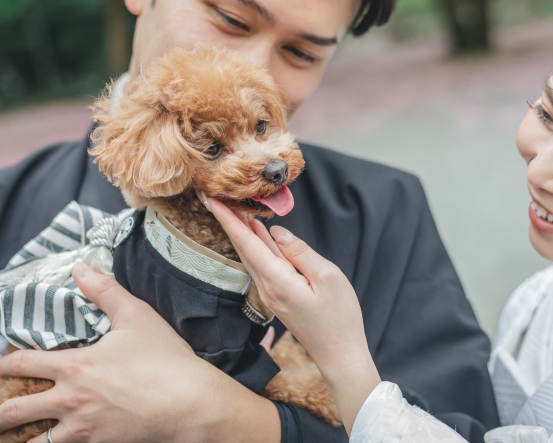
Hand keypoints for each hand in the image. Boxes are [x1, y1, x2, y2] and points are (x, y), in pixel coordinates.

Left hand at [0, 263, 278, 442]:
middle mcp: (69, 401)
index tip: (1, 368)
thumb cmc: (164, 360)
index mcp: (73, 366)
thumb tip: (79, 267)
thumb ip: (104, 291)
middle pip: (14, 412)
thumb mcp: (136, 316)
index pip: (22, 365)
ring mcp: (82, 430)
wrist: (190, 403)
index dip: (4, 366)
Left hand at [209, 198, 380, 433]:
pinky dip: (257, 245)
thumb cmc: (339, 318)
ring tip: (233, 208)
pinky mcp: (279, 297)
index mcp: (277, 280)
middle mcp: (267, 287)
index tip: (213, 200)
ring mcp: (271, 294)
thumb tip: (278, 232)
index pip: (246, 243)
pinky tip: (258, 233)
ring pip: (252, 256)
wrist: (339, 355)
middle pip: (243, 248)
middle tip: (215, 197)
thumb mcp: (328, 277)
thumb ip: (300, 252)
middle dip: (228, 222)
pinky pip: (263, 265)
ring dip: (241, 232)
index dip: (228, 220)